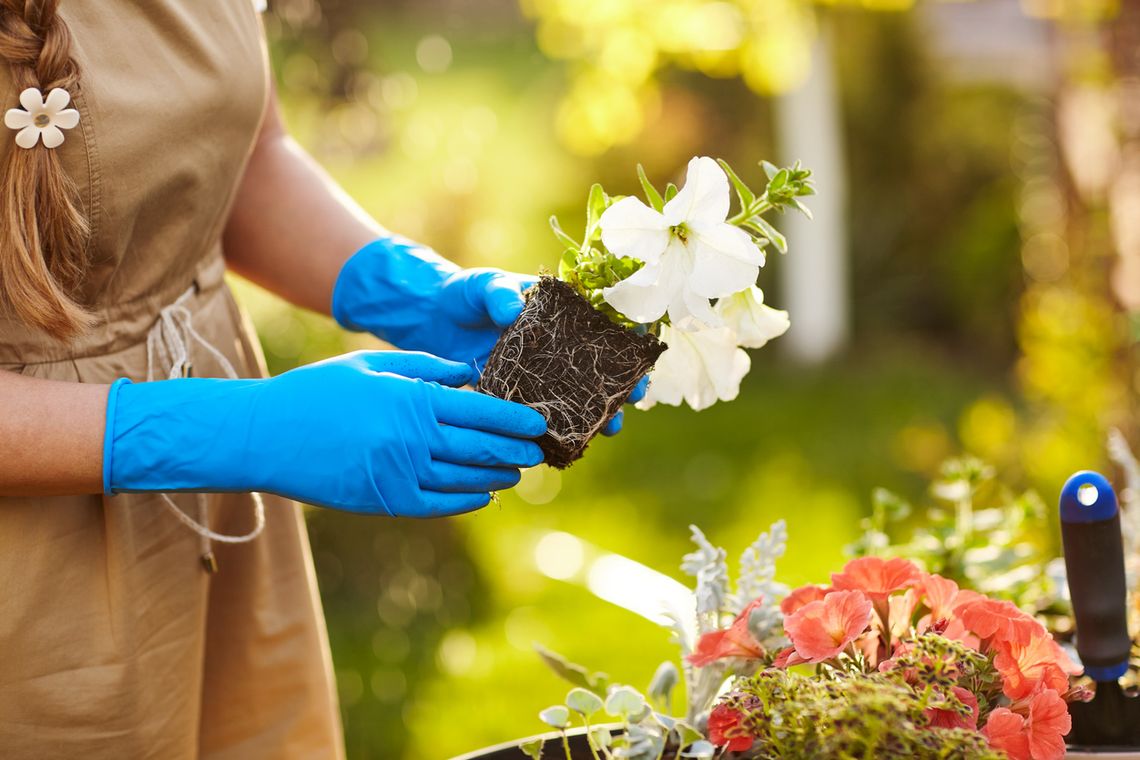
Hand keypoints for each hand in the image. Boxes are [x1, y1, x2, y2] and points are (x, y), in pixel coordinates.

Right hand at [104, 351, 546, 516]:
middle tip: (541, 450)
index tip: (539, 422)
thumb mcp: (369, 366)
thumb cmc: (315, 392)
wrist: (265, 436)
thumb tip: (468, 374)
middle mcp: (412, 440)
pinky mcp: (385, 500)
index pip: (480, 411)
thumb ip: (424, 367)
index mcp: (411, 400)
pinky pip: (438, 504)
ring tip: (519, 472)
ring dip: (498, 475)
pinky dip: (467, 500)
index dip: (514, 419)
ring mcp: (399, 474)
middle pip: (481, 448)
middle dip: (516, 449)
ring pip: (465, 479)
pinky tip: (484, 494)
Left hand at [331, 236, 646, 433]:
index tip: (639, 357)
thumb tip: (512, 310)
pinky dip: (552, 432)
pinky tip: (563, 444)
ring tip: (606, 431)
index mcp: (559, 317)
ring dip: (592, 415)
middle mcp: (556, 351)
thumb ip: (498, 294)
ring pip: (573, 399)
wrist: (430, 319)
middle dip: (618, 388)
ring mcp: (538, 378)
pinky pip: (538, 418)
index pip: (602, 330)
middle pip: (596, 371)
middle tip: (630, 402)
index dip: (625, 346)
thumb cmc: (465, 294)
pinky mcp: (514, 399)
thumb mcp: (483, 286)